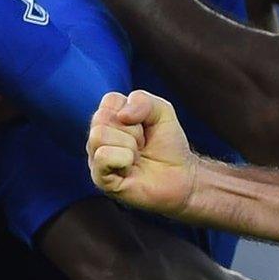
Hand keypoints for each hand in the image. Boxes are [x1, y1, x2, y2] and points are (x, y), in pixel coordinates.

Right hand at [88, 89, 197, 215]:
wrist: (181, 177)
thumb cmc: (168, 145)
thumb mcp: (162, 112)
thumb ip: (142, 100)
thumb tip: (122, 115)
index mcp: (110, 118)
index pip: (109, 100)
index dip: (133, 112)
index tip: (143, 127)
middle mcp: (98, 138)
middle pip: (101, 118)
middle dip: (132, 130)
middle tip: (142, 144)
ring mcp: (96, 159)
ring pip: (99, 135)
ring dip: (129, 145)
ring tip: (137, 156)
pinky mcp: (100, 179)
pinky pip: (102, 157)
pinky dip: (123, 159)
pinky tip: (130, 167)